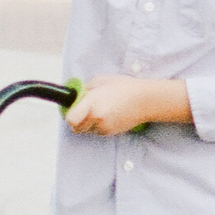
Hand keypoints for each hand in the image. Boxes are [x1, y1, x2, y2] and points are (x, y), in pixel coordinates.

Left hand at [64, 75, 190, 135]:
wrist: (144, 99)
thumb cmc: (122, 87)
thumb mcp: (99, 81)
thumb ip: (85, 90)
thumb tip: (74, 96)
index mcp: (92, 103)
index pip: (70, 119)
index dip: (70, 114)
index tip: (72, 108)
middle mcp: (96, 118)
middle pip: (76, 127)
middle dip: (77, 120)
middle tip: (84, 109)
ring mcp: (104, 127)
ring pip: (87, 130)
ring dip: (89, 123)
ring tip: (101, 109)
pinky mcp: (111, 133)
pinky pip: (98, 131)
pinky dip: (99, 125)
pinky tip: (109, 115)